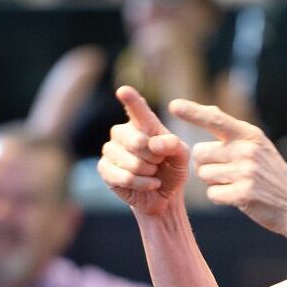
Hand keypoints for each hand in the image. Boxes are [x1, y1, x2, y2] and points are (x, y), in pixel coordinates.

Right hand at [98, 86, 189, 214]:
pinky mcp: (104, 168)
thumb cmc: (171, 170)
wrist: (163, 196)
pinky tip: (148, 184)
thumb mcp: (181, 157)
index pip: (137, 109)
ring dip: (148, 172)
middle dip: (154, 157)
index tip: (124, 90)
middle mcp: (123, 132)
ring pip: (131, 162)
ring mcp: (110, 150)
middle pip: (136, 141)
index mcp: (143, 124)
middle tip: (159, 162)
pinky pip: (124, 177)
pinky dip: (141, 184)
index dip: (131, 100)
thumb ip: (174, 145)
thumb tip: (155, 143)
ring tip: (153, 173)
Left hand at [170, 99, 286, 234]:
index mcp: (250, 135)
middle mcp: (247, 150)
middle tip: (226, 171)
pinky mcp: (244, 194)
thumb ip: (233, 133)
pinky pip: (212, 194)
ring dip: (214, 182)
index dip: (193, 112)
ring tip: (236, 183)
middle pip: (199, 153)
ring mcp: (246, 172)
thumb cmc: (271, 175)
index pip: (216, 119)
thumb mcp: (259, 147)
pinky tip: (237, 197)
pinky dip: (220, 197)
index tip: (173, 105)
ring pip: (203, 175)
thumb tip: (208, 111)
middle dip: (206, 164)